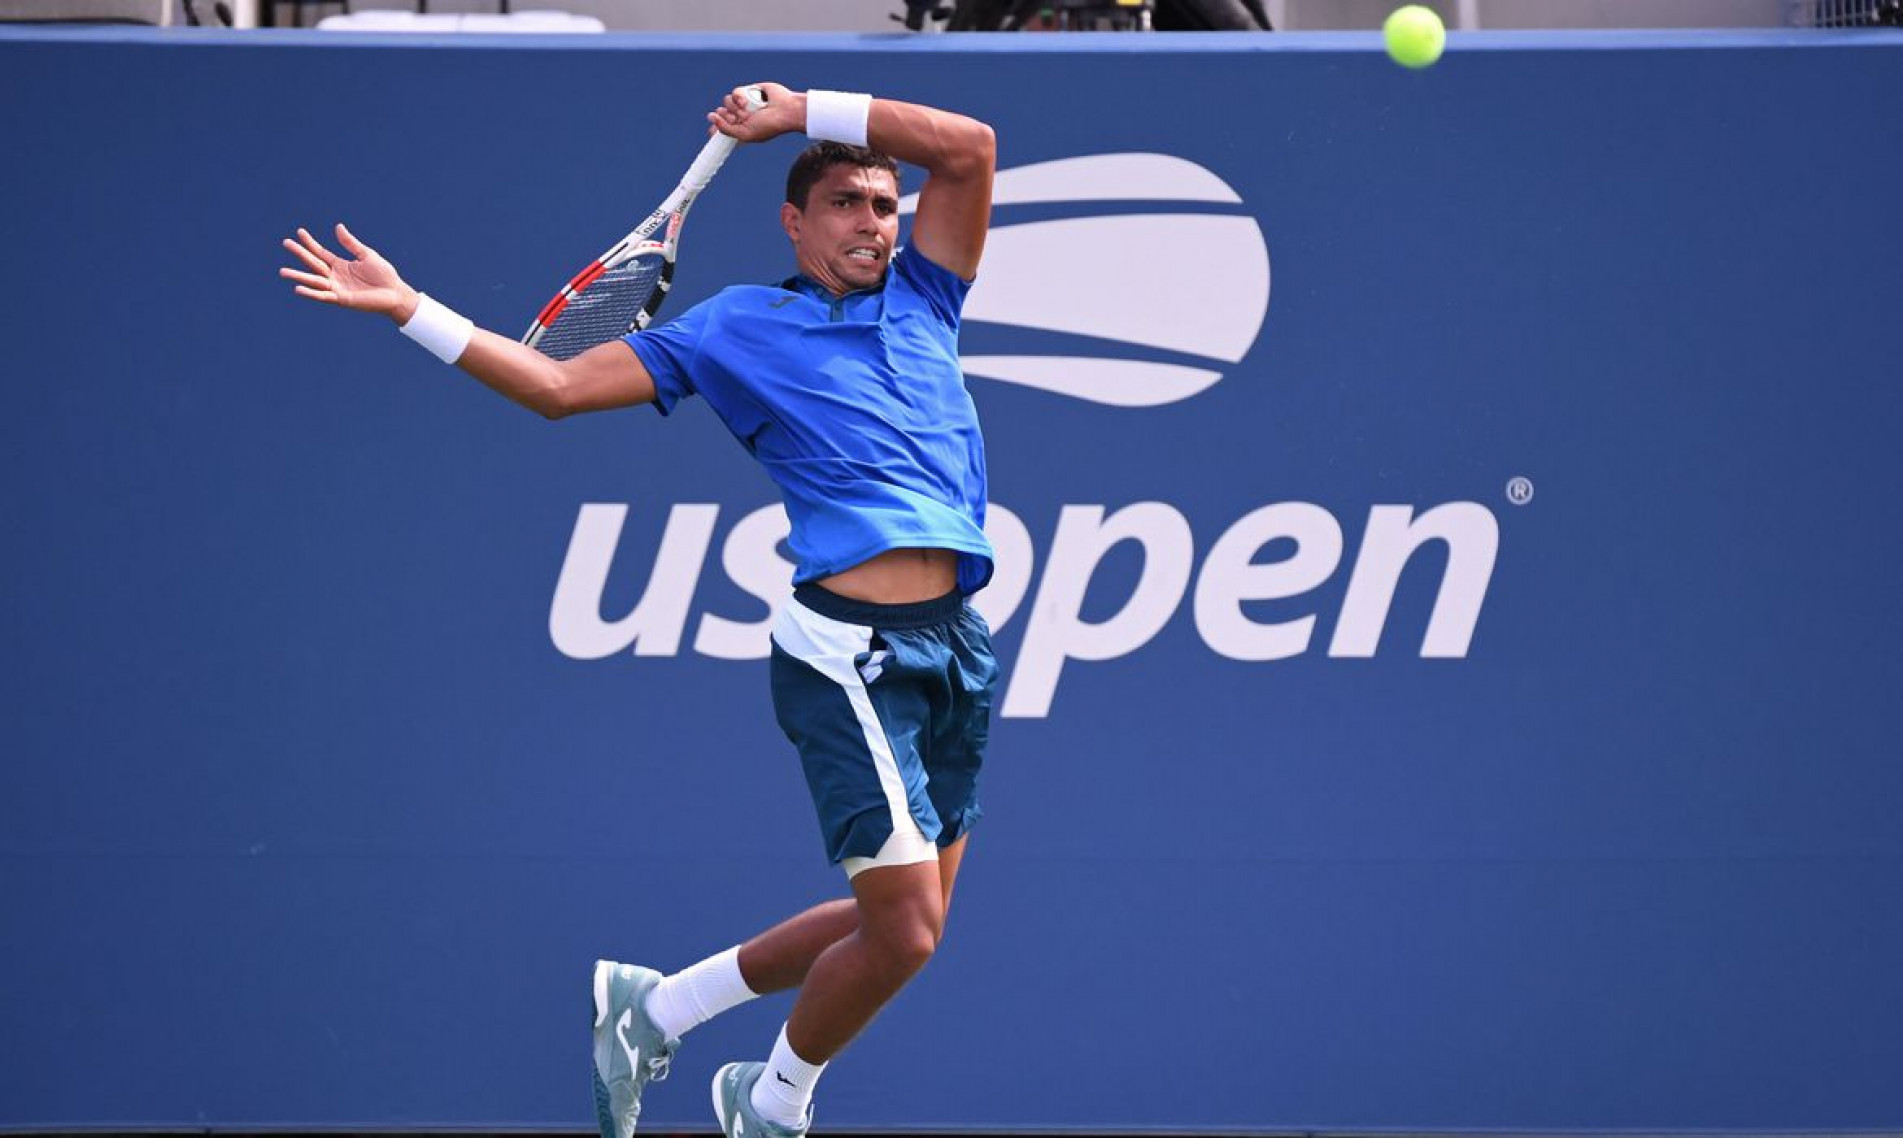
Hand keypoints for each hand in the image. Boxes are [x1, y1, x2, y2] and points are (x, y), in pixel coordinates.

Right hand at [280, 223, 418, 322]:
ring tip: (282, 271)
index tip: (299, 232)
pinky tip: (298, 289)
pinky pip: (323, 296)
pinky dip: (311, 293)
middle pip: (313, 263)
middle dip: (300, 254)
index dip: (310, 243)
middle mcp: (335, 277)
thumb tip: (337, 226)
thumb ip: (350, 243)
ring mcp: (337, 288)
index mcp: (340, 265)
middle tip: (285, 243)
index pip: (320, 252)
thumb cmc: (384, 275)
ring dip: (298, 276)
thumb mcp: (366, 254)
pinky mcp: (341, 299)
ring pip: (314, 281)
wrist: (395, 293)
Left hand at [707, 82, 799, 144]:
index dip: (715, 129)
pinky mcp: (748, 91)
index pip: (721, 129)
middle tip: (737, 119)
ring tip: (746, 110)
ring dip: (734, 107)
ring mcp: (744, 104)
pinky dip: (738, 97)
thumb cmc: (769, 125)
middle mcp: (741, 117)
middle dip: (727, 116)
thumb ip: (726, 129)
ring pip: (726, 102)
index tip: (711, 132)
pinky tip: (747, 102)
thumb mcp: (745, 133)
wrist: (785, 110)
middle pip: (721, 114)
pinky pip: (734, 92)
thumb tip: (711, 117)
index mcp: (741, 130)